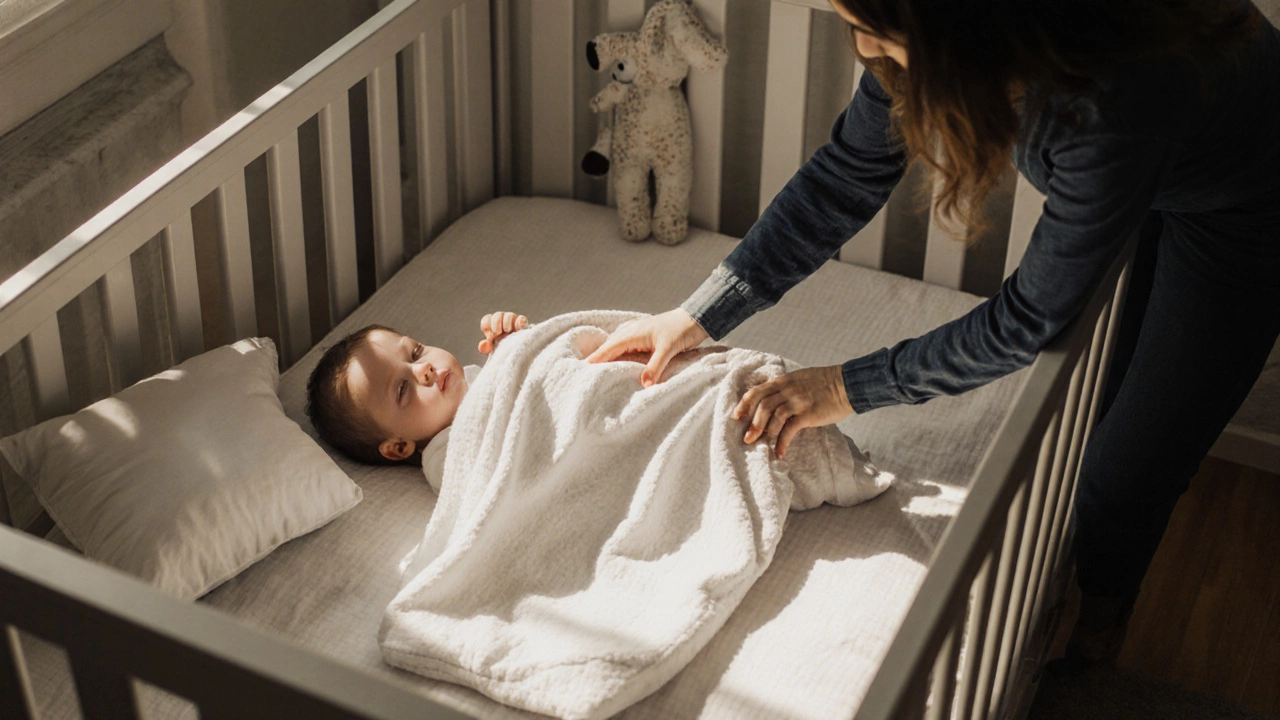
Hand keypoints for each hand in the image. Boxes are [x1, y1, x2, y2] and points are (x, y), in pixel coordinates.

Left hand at [478, 312, 527, 353]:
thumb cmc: (502, 346)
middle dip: (496, 323)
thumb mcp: (492, 348)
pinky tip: (518, 328)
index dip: (487, 325)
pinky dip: (520, 322)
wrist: (517, 349)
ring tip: (507, 330)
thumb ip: (485, 347)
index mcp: (492, 324)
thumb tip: (483, 344)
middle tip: (498, 333)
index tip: (489, 336)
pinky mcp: (522, 323)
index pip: (487, 319)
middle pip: (497, 315)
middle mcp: (502, 319)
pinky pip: (521, 319)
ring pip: (509, 315)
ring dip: (507, 322)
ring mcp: (513, 320)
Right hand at [585, 308, 708, 386]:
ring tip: (596, 367)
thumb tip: (644, 385)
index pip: (610, 348)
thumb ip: (655, 367)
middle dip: (598, 357)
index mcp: (634, 333)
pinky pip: (626, 346)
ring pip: (617, 345)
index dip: (597, 358)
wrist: (696, 318)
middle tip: (584, 371)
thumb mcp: (668, 349)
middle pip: (610, 346)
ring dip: (607, 355)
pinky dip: (618, 353)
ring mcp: (638, 332)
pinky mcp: (644, 336)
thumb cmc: (681, 330)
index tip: (584, 368)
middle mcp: (632, 331)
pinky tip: (617, 360)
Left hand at [733, 365, 853, 458]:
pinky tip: (779, 452)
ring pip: (773, 416)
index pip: (757, 391)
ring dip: (764, 432)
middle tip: (746, 438)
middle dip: (751, 423)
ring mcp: (798, 401)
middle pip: (762, 406)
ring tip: (760, 445)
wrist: (847, 384)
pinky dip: (782, 442)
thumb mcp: (800, 378)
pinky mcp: (808, 414)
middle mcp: (788, 390)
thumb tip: (772, 401)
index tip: (736, 416)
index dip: (744, 404)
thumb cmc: (824, 383)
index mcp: (783, 381)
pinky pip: (790, 429)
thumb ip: (785, 388)